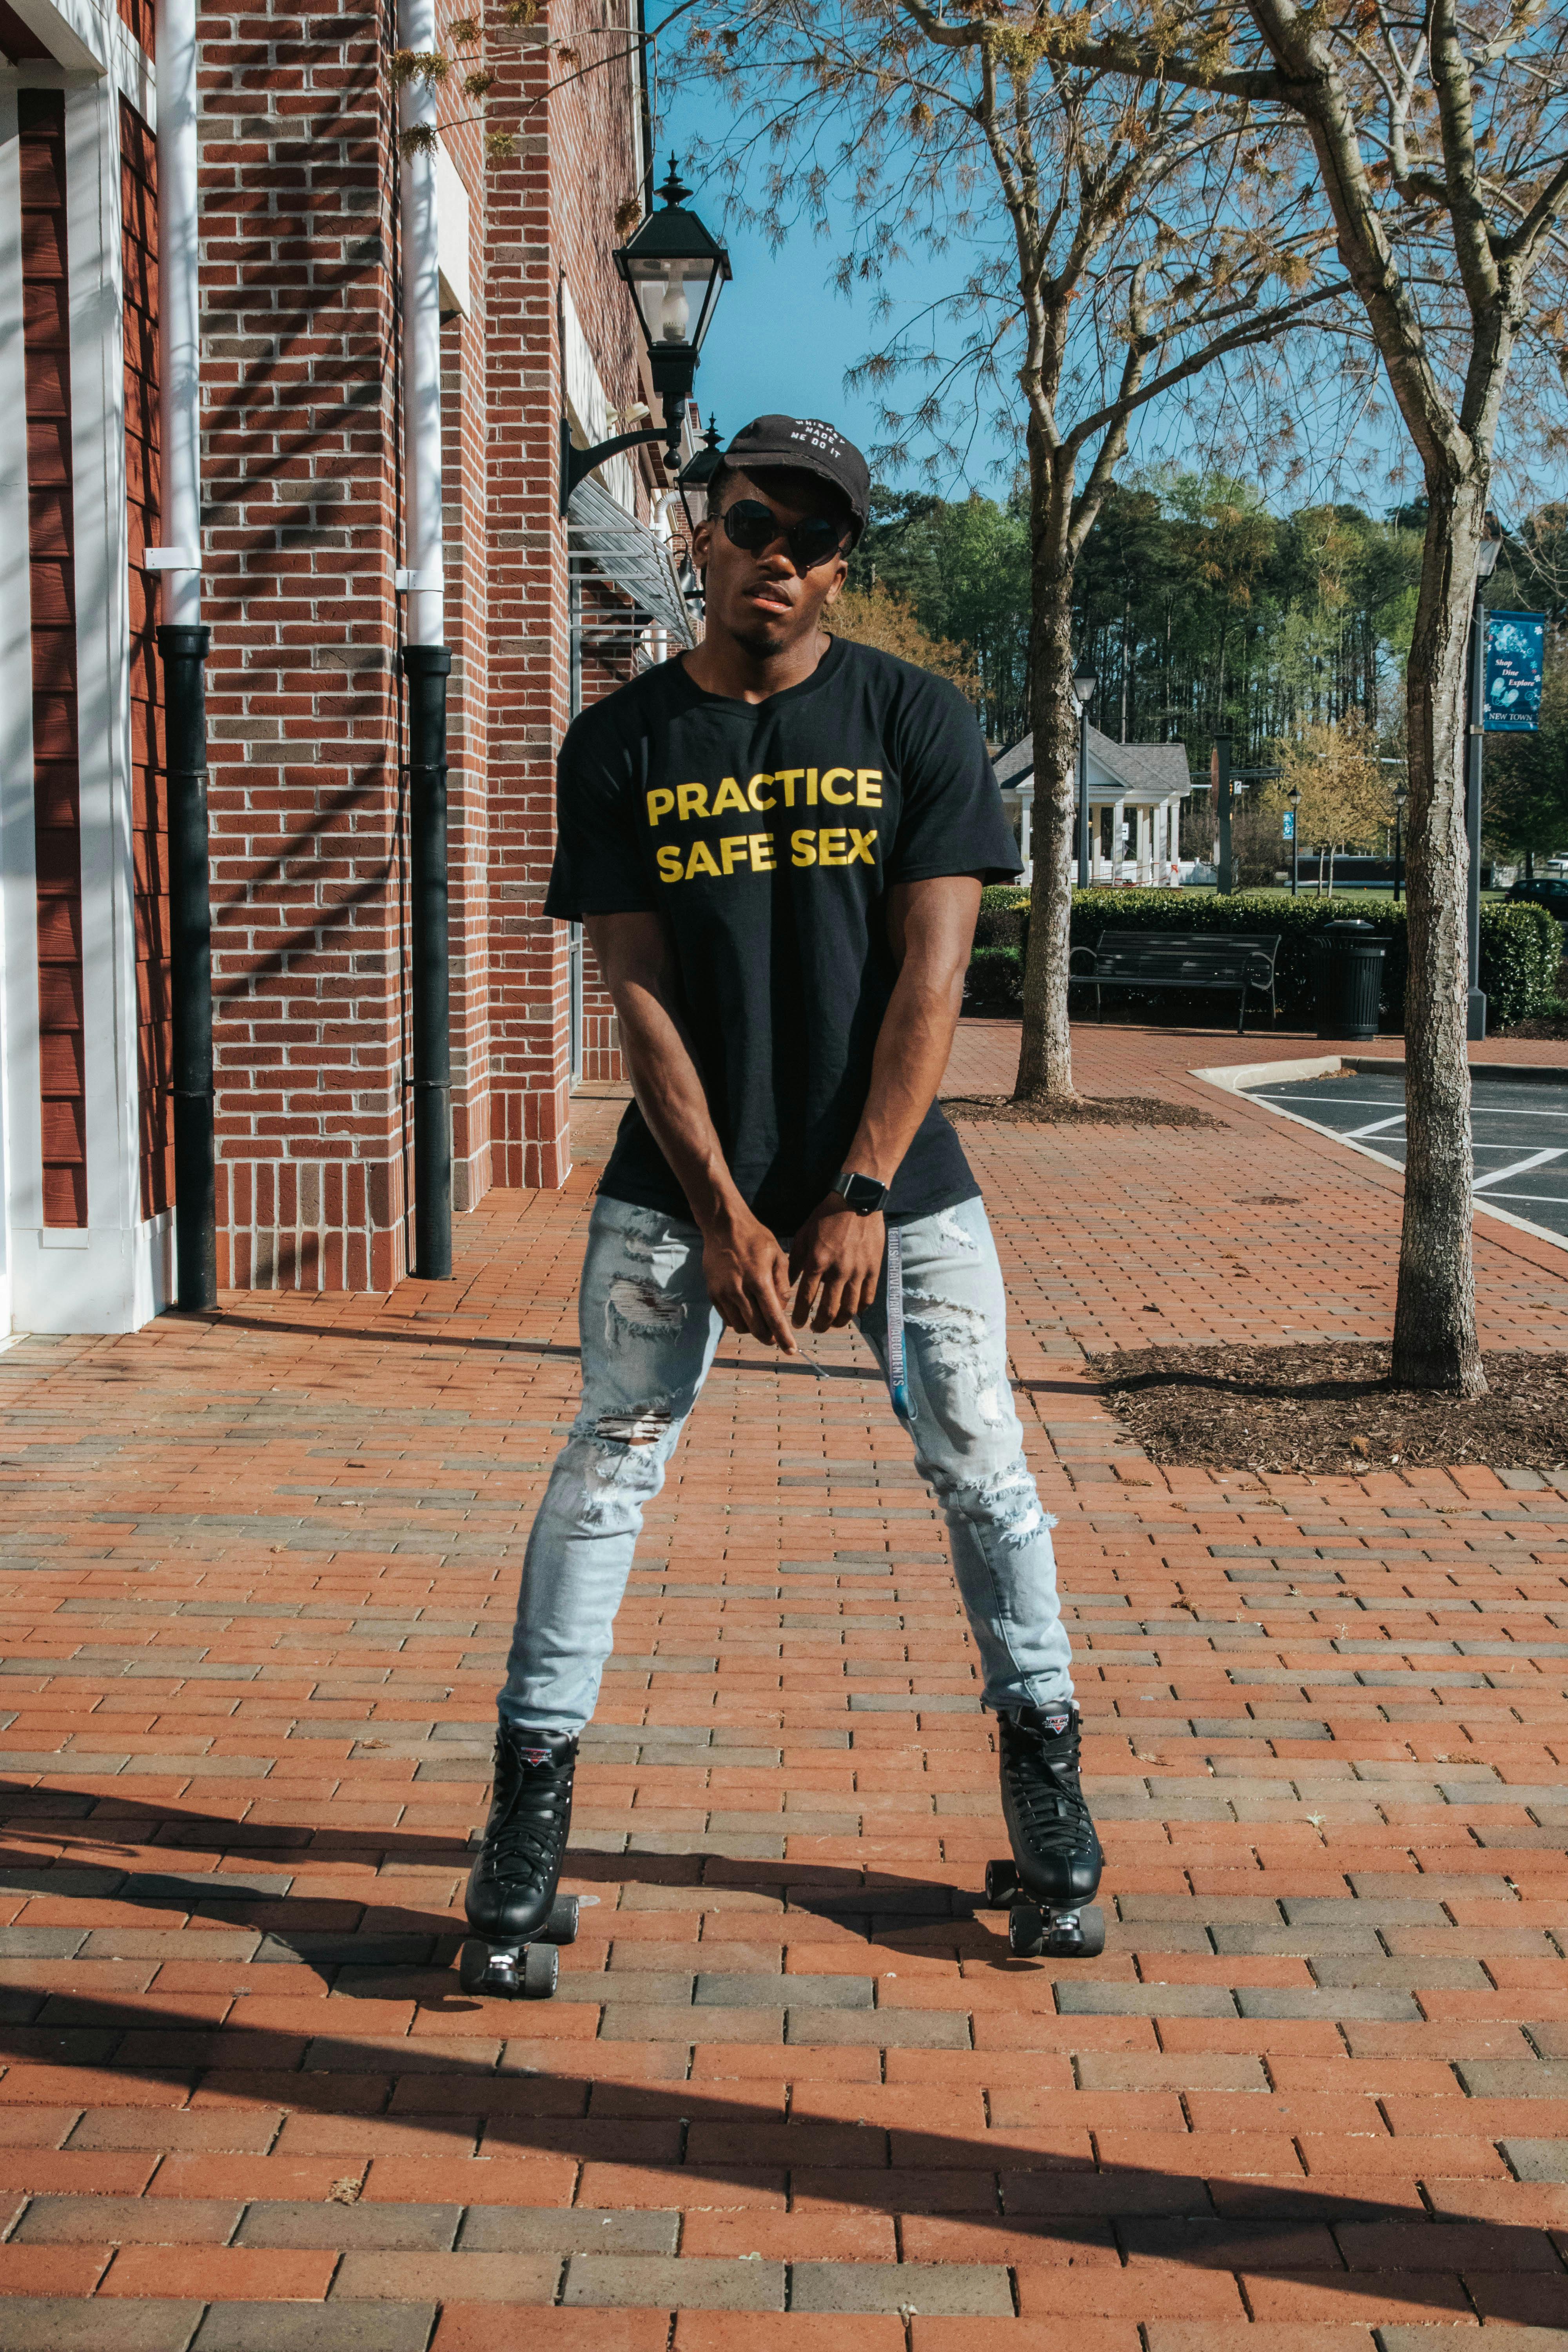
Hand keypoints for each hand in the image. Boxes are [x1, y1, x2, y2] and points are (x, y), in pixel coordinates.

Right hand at [702, 1209, 797, 1352]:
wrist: (723, 1226)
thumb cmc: (755, 1239)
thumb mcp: (778, 1256)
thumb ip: (783, 1284)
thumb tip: (782, 1309)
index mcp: (759, 1280)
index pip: (773, 1318)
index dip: (783, 1337)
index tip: (791, 1351)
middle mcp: (739, 1290)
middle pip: (756, 1328)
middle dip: (769, 1337)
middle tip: (776, 1337)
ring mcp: (723, 1293)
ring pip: (741, 1327)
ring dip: (754, 1329)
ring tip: (761, 1320)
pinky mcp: (712, 1293)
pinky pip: (728, 1318)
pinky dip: (739, 1321)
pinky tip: (747, 1312)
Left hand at [789, 1198, 885, 1332]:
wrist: (857, 1200)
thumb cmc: (826, 1216)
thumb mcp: (804, 1235)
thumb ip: (795, 1261)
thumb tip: (786, 1284)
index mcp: (818, 1261)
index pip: (806, 1298)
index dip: (800, 1315)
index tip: (795, 1323)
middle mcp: (839, 1270)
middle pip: (829, 1310)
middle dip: (819, 1325)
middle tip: (814, 1329)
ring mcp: (859, 1271)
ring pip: (850, 1309)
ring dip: (838, 1322)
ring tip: (831, 1324)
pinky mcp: (874, 1269)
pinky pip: (868, 1297)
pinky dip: (859, 1309)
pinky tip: (852, 1312)